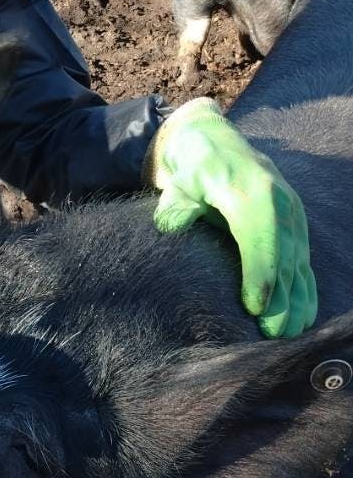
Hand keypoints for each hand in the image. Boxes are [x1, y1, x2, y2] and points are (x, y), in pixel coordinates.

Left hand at [145, 99, 316, 338]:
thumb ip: (175, 205)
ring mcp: (291, 211)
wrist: (213, 142)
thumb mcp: (179, 182)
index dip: (260, 272)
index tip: (254, 307)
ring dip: (297, 300)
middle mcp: (278, 200)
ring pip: (299, 261)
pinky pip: (305, 260)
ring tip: (289, 335)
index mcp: (249, 189)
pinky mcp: (295, 223)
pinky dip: (305, 289)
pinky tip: (304, 317)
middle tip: (272, 335)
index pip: (260, 235)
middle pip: (284, 254)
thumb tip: (171, 226)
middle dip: (281, 297)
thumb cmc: (193, 168)